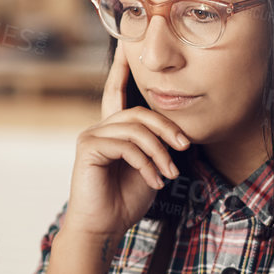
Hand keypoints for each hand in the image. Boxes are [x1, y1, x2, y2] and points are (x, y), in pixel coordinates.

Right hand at [61, 46, 189, 240]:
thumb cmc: (126, 200)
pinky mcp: (89, 148)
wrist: (105, 227)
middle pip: (139, 111)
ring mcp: (92, 136)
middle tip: (184, 146)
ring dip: (159, 152)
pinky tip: (153, 180)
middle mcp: (101, 128)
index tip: (127, 46)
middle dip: (167, 127)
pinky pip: (125, 144)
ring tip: (170, 174)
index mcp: (114, 130)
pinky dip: (145, 162)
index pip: (117, 92)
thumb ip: (157, 146)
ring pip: (136, 128)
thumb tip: (176, 132)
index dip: (122, 69)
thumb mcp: (151, 167)